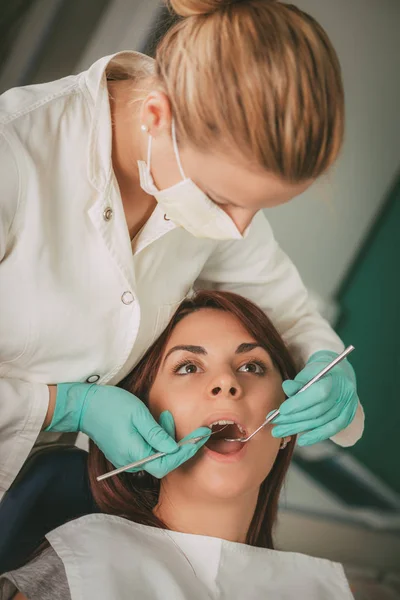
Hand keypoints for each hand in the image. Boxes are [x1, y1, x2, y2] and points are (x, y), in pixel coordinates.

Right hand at [47, 383, 210, 476]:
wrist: (84, 406)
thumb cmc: (110, 406)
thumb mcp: (139, 415)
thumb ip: (157, 434)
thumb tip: (174, 449)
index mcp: (134, 454)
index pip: (167, 464)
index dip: (186, 453)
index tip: (200, 438)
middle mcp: (130, 461)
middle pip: (163, 462)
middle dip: (178, 445)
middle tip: (186, 426)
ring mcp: (125, 458)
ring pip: (156, 456)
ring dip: (167, 439)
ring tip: (165, 417)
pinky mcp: (124, 451)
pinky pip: (147, 451)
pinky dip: (156, 439)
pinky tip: (156, 423)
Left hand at [272, 351, 358, 445]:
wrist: (338, 373)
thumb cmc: (319, 371)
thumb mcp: (308, 371)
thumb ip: (298, 382)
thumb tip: (286, 388)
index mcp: (335, 379)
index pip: (318, 394)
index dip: (299, 403)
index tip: (281, 410)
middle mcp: (344, 394)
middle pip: (317, 411)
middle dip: (293, 418)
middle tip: (274, 423)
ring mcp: (347, 408)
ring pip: (321, 422)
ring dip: (299, 428)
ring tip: (280, 432)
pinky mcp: (346, 418)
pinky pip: (330, 430)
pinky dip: (315, 436)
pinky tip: (302, 441)